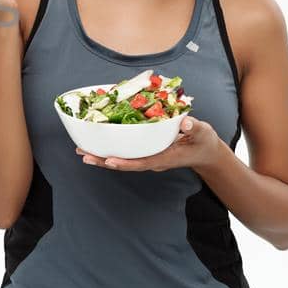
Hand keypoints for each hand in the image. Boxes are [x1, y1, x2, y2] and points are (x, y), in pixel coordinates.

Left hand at [75, 116, 226, 171]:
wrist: (204, 151)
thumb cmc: (203, 142)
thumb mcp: (203, 132)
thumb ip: (195, 127)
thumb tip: (185, 123)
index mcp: (165, 158)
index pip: (142, 163)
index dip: (126, 163)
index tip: (109, 161)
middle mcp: (153, 160)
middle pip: (126, 164)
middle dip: (105, 161)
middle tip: (84, 155)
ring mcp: (149, 157)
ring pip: (123, 160)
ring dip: (103, 157)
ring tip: (82, 151)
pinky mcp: (146, 152)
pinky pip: (126, 153)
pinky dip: (111, 150)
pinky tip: (97, 145)